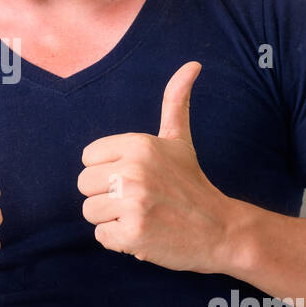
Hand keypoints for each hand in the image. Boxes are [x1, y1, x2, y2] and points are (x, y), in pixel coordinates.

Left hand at [77, 61, 239, 273]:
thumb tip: (191, 64)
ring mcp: (133, 203)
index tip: (136, 178)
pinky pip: (101, 237)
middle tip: (140, 200)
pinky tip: (145, 234)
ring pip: (90, 212)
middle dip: (106, 196)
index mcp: (138, 144)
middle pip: (84, 185)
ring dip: (112, 220)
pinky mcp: (133, 234)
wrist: (220, 229)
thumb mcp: (179, 139)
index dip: (107, 171)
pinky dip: (120, 242)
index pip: (87, 158)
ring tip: (142, 216)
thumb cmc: (191, 184)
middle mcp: (133, 170)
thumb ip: (175, 101)